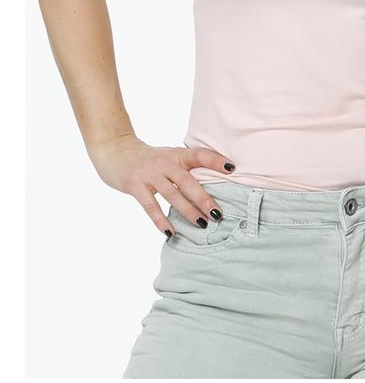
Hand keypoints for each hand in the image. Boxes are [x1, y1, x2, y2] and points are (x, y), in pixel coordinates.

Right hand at [88, 134, 236, 237]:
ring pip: (172, 194)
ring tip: (202, 224)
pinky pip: (150, 205)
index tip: (232, 168)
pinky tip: (170, 232)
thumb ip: (184, 169)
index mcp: (176, 155)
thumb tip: (207, 189)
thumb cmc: (146, 158)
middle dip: (204, 198)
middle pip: (187, 181)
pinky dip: (160, 220)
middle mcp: (165, 163)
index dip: (215, 160)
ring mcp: (149, 174)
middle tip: (218, 213)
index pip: (199, 154)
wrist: (114, 149)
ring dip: (187, 210)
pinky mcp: (135, 185)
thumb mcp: (167, 157)